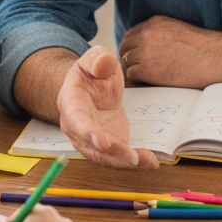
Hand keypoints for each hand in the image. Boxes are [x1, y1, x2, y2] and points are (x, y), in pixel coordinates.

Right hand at [57, 45, 158, 168]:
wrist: (92, 87)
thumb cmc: (92, 73)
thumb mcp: (95, 59)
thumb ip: (98, 59)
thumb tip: (103, 63)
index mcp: (70, 103)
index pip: (76, 120)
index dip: (87, 132)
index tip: (103, 142)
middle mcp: (76, 127)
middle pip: (91, 145)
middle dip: (112, 153)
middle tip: (132, 158)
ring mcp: (91, 140)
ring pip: (105, 157)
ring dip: (126, 162)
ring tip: (148, 162)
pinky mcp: (108, 146)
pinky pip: (118, 158)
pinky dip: (135, 162)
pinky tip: (150, 162)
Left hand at [119, 15, 221, 86]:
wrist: (214, 58)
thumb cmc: (202, 47)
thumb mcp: (176, 30)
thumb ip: (159, 34)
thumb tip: (148, 47)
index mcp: (153, 23)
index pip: (131, 34)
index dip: (132, 46)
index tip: (137, 55)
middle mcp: (146, 35)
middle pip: (124, 47)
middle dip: (129, 57)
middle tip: (139, 67)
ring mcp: (144, 52)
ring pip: (127, 61)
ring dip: (135, 69)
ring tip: (149, 75)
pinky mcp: (147, 70)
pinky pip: (131, 75)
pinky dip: (139, 79)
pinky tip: (152, 80)